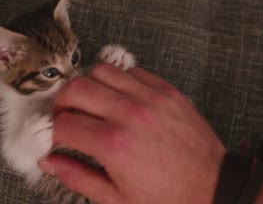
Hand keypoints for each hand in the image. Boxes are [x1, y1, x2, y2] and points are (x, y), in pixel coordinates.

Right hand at [39, 64, 225, 203]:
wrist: (214, 188)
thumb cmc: (168, 197)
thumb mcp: (116, 199)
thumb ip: (77, 177)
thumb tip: (49, 161)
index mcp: (114, 145)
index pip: (64, 124)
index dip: (53, 132)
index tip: (57, 138)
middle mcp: (130, 114)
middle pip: (76, 88)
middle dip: (62, 102)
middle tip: (66, 116)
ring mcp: (150, 98)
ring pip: (102, 71)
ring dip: (89, 86)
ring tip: (91, 105)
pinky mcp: (167, 91)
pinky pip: (132, 71)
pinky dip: (118, 81)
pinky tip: (119, 98)